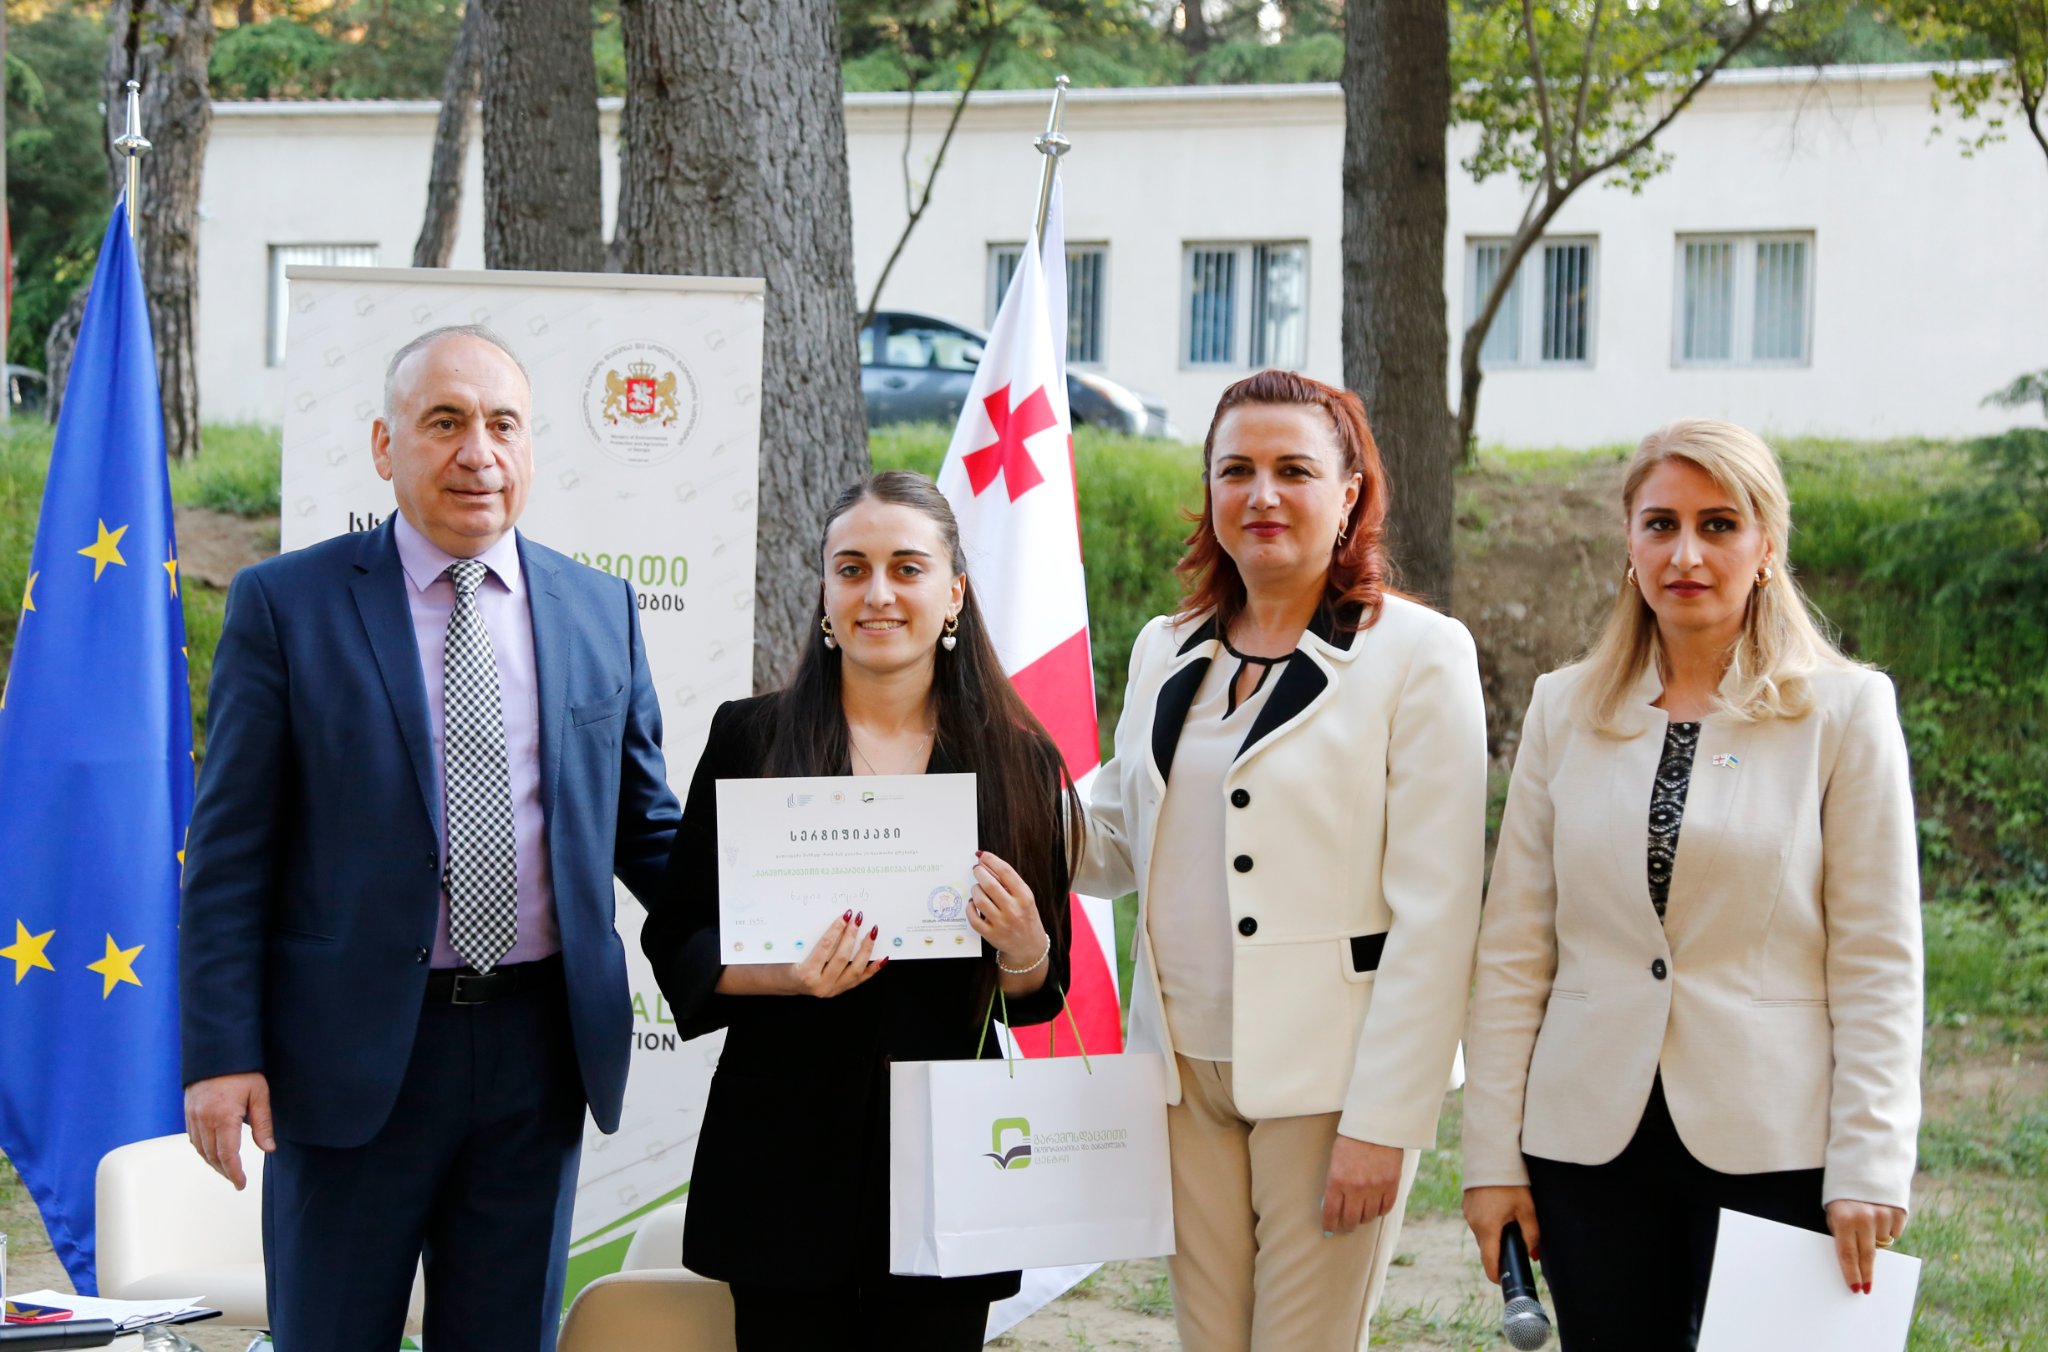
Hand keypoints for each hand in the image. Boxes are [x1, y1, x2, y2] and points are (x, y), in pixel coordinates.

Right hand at [184, 1072, 275, 1189]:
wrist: (217, 1052)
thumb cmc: (242, 1071)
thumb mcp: (259, 1095)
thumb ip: (263, 1124)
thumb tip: (268, 1149)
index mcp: (223, 1117)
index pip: (227, 1154)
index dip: (234, 1172)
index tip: (241, 1184)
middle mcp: (204, 1119)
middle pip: (212, 1156)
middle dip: (224, 1171)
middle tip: (236, 1180)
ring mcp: (193, 1116)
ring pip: (200, 1149)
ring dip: (213, 1163)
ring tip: (227, 1170)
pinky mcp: (188, 1112)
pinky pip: (193, 1139)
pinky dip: (203, 1150)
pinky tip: (213, 1153)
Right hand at [787, 909, 884, 998]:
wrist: (782, 983)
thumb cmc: (784, 963)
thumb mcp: (791, 950)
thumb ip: (810, 938)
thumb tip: (835, 920)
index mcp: (806, 974)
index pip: (825, 948)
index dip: (836, 930)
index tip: (845, 916)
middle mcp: (821, 985)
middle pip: (842, 957)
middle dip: (851, 935)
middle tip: (858, 919)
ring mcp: (832, 990)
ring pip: (854, 969)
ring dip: (865, 949)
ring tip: (871, 933)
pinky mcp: (839, 990)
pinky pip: (860, 979)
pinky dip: (872, 968)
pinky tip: (882, 958)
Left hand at [967, 851, 1046, 969]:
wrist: (1029, 946)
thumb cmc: (1024, 915)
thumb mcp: (1024, 897)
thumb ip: (1008, 881)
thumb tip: (985, 862)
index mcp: (1025, 897)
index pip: (1006, 872)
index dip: (991, 860)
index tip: (982, 855)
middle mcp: (1014, 910)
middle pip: (990, 885)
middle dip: (979, 873)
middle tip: (976, 869)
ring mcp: (1002, 923)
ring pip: (979, 900)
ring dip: (974, 889)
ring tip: (977, 888)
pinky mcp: (991, 935)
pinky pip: (973, 917)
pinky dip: (970, 907)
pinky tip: (973, 903)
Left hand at [1321, 1135, 1403, 1235]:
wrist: (1375, 1126)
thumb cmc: (1351, 1141)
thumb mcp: (1335, 1161)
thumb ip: (1334, 1183)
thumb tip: (1331, 1205)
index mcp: (1337, 1180)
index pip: (1331, 1212)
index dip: (1329, 1224)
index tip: (1328, 1230)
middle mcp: (1356, 1188)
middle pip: (1351, 1219)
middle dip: (1347, 1226)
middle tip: (1346, 1226)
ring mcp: (1375, 1188)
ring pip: (1368, 1216)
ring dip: (1363, 1218)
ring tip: (1361, 1215)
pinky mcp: (1391, 1185)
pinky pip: (1385, 1208)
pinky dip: (1379, 1211)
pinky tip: (1375, 1208)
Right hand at [1463, 1184, 1541, 1283]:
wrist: (1491, 1155)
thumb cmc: (1511, 1182)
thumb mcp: (1526, 1209)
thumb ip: (1531, 1234)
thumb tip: (1534, 1254)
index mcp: (1488, 1228)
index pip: (1489, 1260)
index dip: (1495, 1274)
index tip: (1501, 1281)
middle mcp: (1474, 1223)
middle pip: (1486, 1247)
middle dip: (1499, 1250)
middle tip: (1515, 1246)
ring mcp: (1468, 1213)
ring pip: (1482, 1233)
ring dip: (1493, 1234)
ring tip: (1509, 1222)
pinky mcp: (1467, 1204)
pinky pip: (1477, 1221)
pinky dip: (1488, 1222)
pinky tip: (1499, 1210)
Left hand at [1825, 1199, 1906, 1293]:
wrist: (1864, 1162)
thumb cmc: (1843, 1192)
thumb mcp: (1834, 1209)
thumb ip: (1841, 1232)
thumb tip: (1852, 1259)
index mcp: (1844, 1218)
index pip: (1848, 1254)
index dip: (1852, 1273)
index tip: (1856, 1288)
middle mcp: (1864, 1218)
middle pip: (1867, 1255)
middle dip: (1866, 1273)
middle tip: (1867, 1288)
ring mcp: (1883, 1215)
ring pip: (1883, 1243)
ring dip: (1876, 1241)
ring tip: (1868, 1226)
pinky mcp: (1898, 1211)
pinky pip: (1894, 1232)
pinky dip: (1888, 1230)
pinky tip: (1880, 1217)